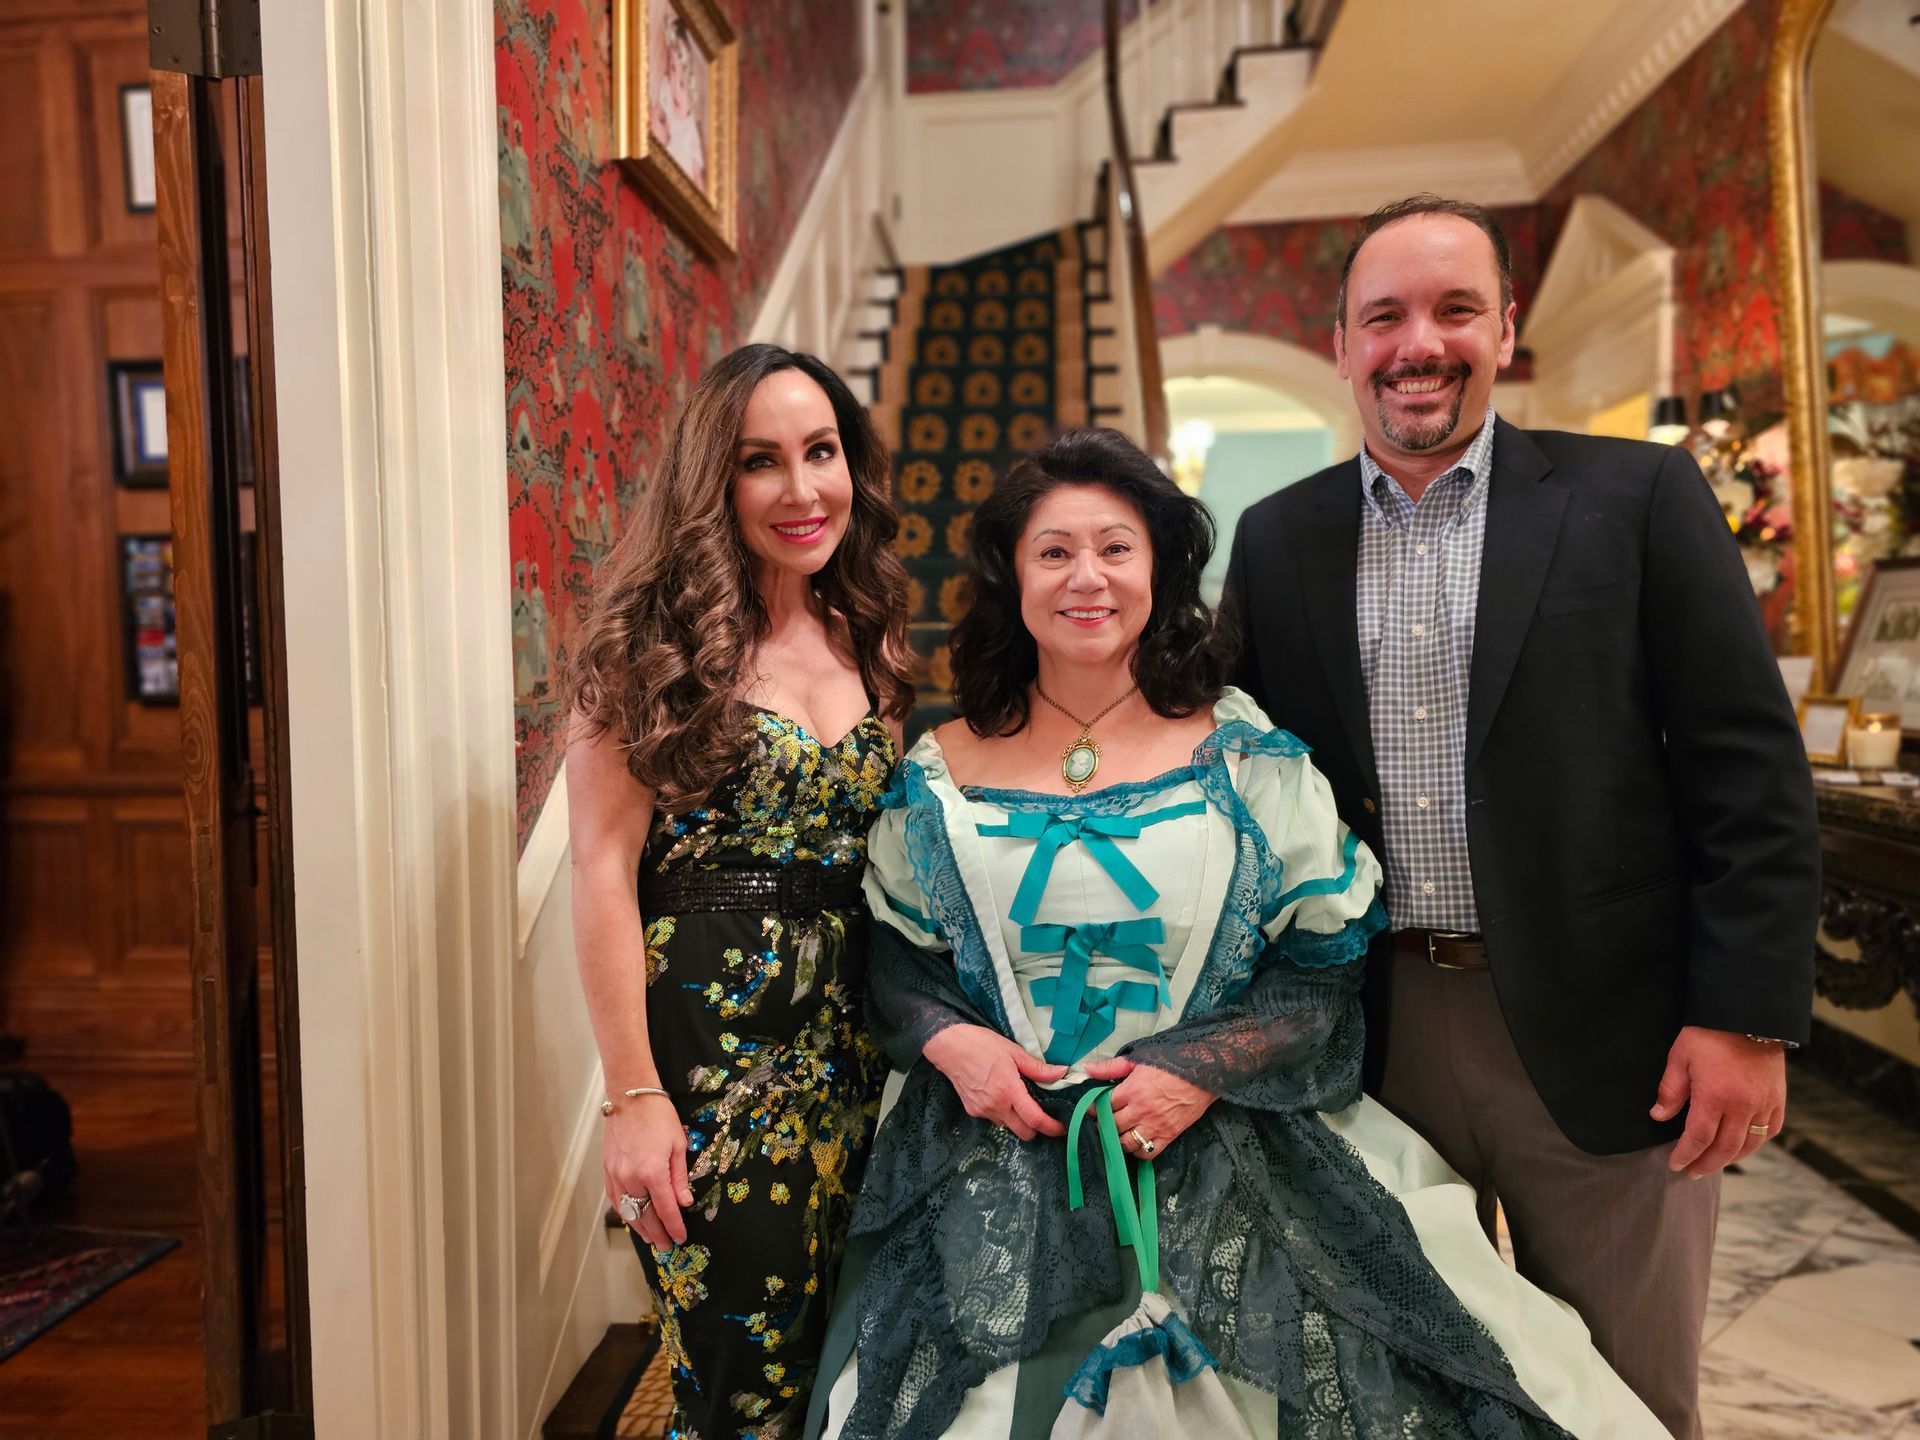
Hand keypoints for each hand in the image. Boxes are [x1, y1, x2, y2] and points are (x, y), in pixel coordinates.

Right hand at [604, 1094, 694, 1249]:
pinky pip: (615, 1199)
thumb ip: (679, 1177)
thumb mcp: (678, 1144)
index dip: (674, 1226)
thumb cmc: (659, 1116)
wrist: (629, 1096)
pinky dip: (625, 1212)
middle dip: (658, 1233)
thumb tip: (684, 1202)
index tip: (681, 1238)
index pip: (666, 1208)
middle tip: (668, 1245)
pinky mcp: (607, 1170)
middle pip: (645, 1215)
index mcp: (652, 1172)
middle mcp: (631, 1178)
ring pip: (628, 1211)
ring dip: (640, 1228)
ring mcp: (616, 1175)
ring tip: (652, 1239)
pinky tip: (632, 1219)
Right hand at [923, 1024, 1067, 1139]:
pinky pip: (993, 1118)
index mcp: (1009, 1091)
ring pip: (1007, 1126)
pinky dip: (1001, 1111)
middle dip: (1035, 1129)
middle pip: (1023, 1133)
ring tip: (1016, 1098)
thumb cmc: (982, 1044)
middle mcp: (996, 1106)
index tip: (1061, 1128)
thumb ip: (1038, 1068)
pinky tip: (997, 1094)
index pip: (1034, 1119)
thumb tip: (1062, 1073)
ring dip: (1016, 1119)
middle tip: (1041, 1115)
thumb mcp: (1013, 1052)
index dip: (1051, 1127)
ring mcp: (982, 1111)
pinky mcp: (972, 1111)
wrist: (949, 1046)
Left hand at [1082, 1056, 1214, 1157]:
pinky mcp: (1169, 1135)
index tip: (1092, 1110)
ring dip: (1119, 1140)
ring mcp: (1156, 1125)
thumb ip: (1111, 1067)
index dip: (1095, 1109)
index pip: (1104, 1107)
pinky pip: (1148, 1153)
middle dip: (1105, 1125)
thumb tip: (1087, 1069)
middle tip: (1104, 1123)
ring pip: (1126, 1143)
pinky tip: (1136, 1143)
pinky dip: (1139, 1151)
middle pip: (1113, 1126)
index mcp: (1132, 1090)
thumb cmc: (1170, 1063)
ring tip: (1119, 1133)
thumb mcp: (1139, 1060)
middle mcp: (1141, 1110)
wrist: (1203, 1071)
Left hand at [1650, 1025, 1786, 1177]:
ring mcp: (1764, 1104)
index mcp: (1716, 1097)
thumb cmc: (1710, 1032)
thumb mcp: (1680, 1057)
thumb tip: (1659, 1116)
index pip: (1698, 1138)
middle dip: (1705, 1164)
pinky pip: (1769, 1131)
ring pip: (1749, 1145)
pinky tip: (1742, 1147)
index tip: (1675, 1165)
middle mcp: (1743, 1106)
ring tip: (1713, 1164)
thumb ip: (1670, 1090)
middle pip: (1725, 1149)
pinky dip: (1755, 1144)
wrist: (1749, 1014)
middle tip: (1692, 1172)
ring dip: (1729, 1159)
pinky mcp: (1778, 1099)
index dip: (1686, 1154)